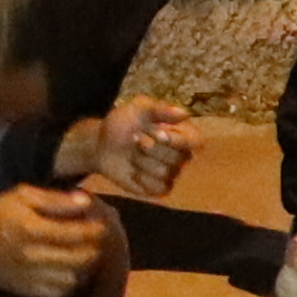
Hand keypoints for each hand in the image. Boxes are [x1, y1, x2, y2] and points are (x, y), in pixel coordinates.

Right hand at [0, 186, 120, 296]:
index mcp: (32, 229)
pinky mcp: (26, 290)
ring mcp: (30, 276)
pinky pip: (57, 292)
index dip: (93, 230)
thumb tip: (86, 201)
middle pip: (78, 258)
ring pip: (71, 278)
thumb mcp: (23, 196)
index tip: (102, 225)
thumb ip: (55, 200)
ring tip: (83, 255)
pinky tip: (66, 270)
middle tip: (96, 241)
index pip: (75, 234)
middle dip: (93, 249)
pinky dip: (67, 282)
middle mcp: (33, 256)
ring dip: (82, 267)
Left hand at [73, 96, 196, 200]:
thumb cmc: (123, 123)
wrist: (102, 144)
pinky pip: (158, 188)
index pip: (194, 141)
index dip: (175, 140)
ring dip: (142, 162)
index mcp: (182, 132)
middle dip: (151, 148)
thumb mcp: (138, 108)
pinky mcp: (159, 188)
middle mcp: (181, 154)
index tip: (156, 133)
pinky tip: (133, 171)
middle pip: (178, 159)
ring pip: (165, 172)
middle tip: (134, 139)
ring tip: (131, 154)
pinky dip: (142, 178)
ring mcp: (171, 173)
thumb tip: (184, 114)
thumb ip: (160, 109)